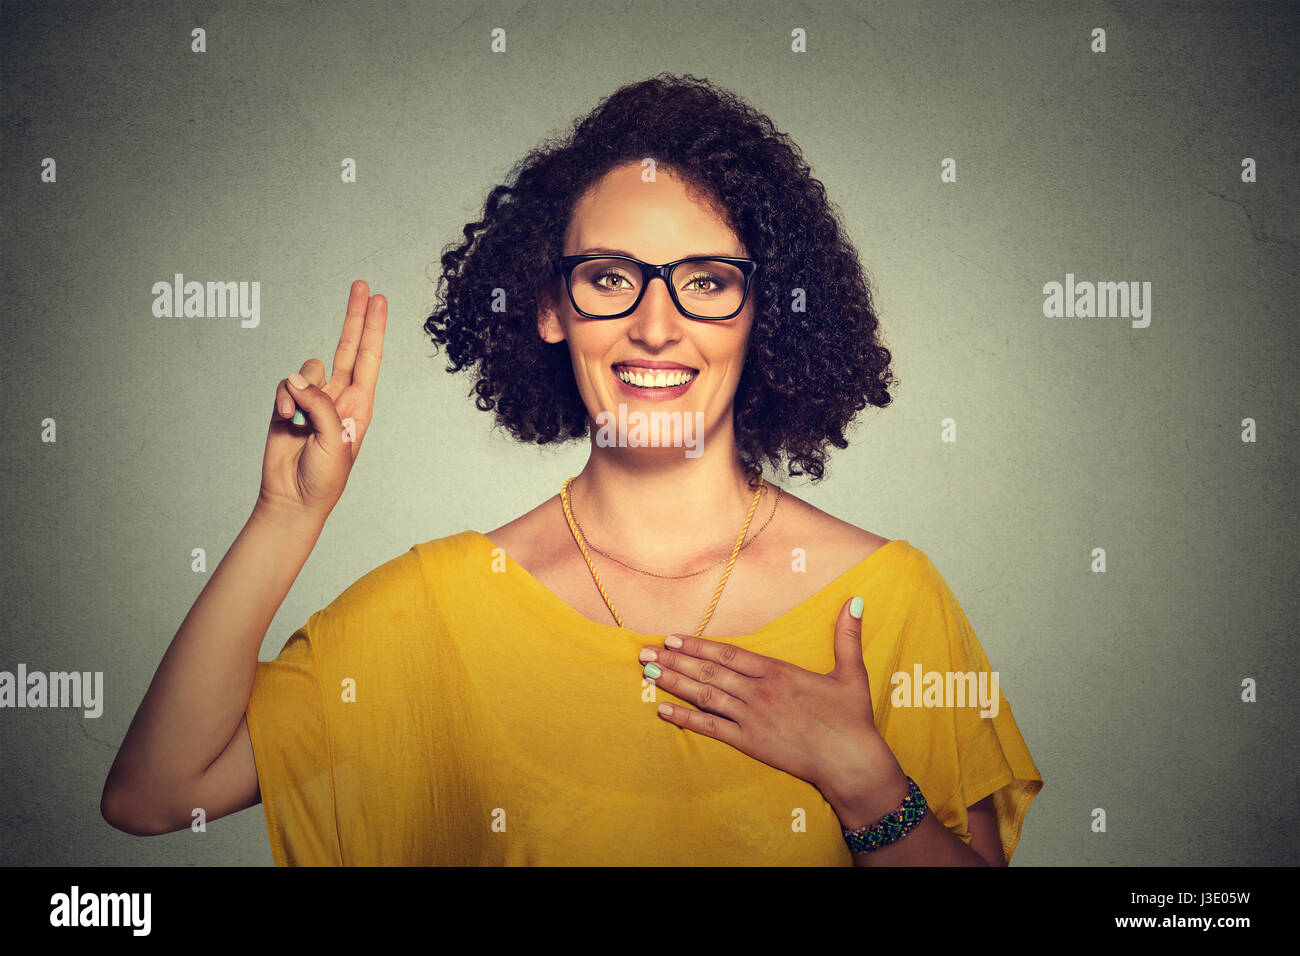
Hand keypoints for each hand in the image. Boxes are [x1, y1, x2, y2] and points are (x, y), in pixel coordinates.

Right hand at [257, 280, 387, 521]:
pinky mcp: (287, 404)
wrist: (293, 498)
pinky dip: (282, 398)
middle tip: (362, 286)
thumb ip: (320, 405)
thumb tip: (297, 378)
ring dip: (300, 388)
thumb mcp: (334, 441)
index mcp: (360, 406)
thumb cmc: (324, 477)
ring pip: (308, 368)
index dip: (373, 328)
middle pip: (347, 347)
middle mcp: (339, 397)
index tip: (379, 300)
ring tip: (298, 418)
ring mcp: (313, 399)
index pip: (369, 358)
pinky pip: (284, 385)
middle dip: (354, 317)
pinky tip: (285, 418)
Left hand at [641, 597, 902, 816]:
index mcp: (778, 672)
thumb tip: (855, 601)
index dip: (698, 645)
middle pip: (709, 672)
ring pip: (705, 696)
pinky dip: (686, 719)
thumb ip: (847, 637)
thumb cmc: (852, 718)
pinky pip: (712, 729)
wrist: (851, 763)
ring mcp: (752, 718)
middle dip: (675, 660)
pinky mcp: (751, 743)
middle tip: (645, 651)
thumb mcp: (851, 673)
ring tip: (648, 672)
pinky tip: (663, 711)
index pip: (729, 654)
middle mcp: (759, 692)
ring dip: (674, 683)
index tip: (673, 637)